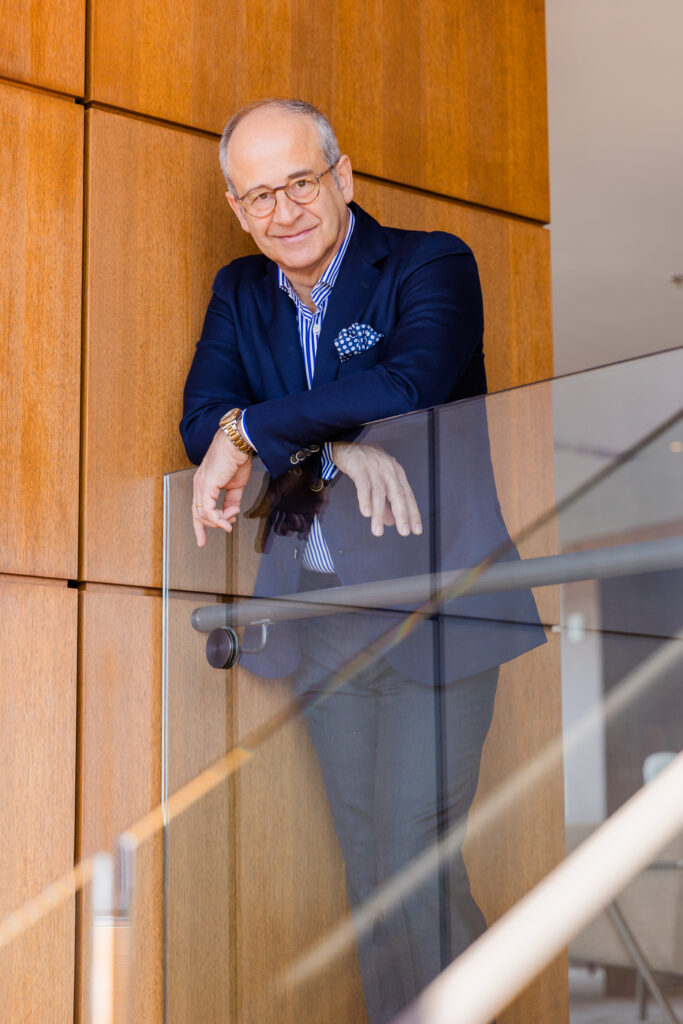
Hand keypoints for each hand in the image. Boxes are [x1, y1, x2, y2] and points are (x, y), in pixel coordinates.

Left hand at [192, 430, 252, 546]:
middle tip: (226, 527)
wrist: (238, 443)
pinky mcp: (206, 486)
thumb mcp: (235, 485)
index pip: (198, 509)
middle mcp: (199, 485)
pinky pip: (208, 510)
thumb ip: (231, 500)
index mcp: (204, 484)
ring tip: (231, 520)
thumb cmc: (236, 458)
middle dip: (209, 527)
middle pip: (197, 514)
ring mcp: (201, 485)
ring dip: (219, 521)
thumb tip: (231, 513)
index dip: (199, 527)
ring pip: (202, 514)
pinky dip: (218, 518)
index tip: (202, 540)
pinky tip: (227, 521)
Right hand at [244, 464, 327, 551]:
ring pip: (300, 526)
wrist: (304, 467)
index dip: (277, 529)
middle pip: (289, 526)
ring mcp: (305, 509)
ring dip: (297, 528)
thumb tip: (250, 516)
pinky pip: (314, 523)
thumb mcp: (273, 492)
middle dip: (287, 529)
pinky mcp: (316, 508)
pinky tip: (305, 535)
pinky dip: (310, 531)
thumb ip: (263, 506)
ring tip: (295, 521)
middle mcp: (293, 509)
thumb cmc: (288, 476)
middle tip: (286, 525)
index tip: (273, 535)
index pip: (278, 522)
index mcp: (282, 505)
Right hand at [331, 442, 421, 537]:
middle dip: (402, 514)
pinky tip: (366, 513)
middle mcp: (389, 469)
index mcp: (396, 473)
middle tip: (404, 532)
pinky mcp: (359, 467)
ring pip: (379, 493)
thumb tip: (390, 522)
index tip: (416, 530)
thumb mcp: (379, 482)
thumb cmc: (365, 464)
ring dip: (379, 514)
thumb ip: (385, 502)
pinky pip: (363, 486)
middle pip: (398, 494)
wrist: (346, 444)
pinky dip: (365, 500)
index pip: (408, 495)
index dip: (413, 513)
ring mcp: (374, 467)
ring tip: (377, 531)